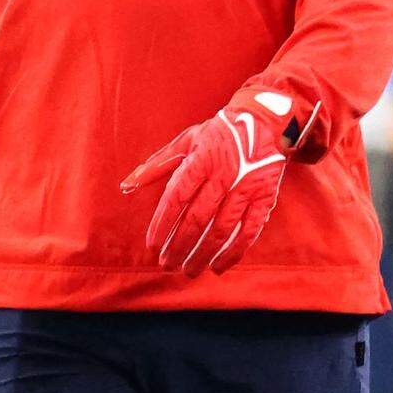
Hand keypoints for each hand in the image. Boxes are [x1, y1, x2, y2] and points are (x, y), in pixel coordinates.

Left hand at [121, 101, 292, 278]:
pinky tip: (218, 266)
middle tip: (167, 265)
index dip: (163, 224)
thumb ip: (158, 165)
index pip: (176, 197)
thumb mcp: (186, 141)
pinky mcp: (264, 197)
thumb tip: (128, 184)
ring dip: (202, 254)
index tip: (152, 246)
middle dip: (180, 246)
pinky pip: (249, 231)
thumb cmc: (218, 133)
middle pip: (197, 219)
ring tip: (188, 271)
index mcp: (201, 160)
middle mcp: (222, 175)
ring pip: (221, 229)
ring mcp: (245, 188)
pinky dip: (234, 252)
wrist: (264, 122)